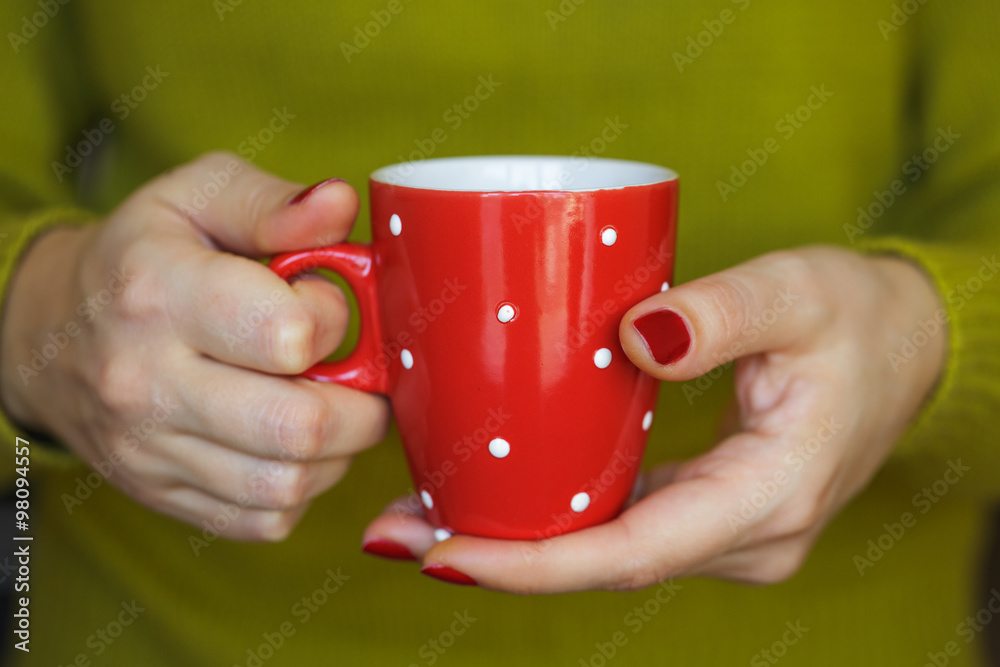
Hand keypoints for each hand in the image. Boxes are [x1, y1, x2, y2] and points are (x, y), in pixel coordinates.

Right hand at [0, 153, 388, 539]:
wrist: (54, 335)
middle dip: (362, 403)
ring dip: (339, 450)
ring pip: (289, 484)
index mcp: (158, 292)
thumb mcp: (197, 196)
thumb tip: (340, 206)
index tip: (325, 304)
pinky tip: (293, 444)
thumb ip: (274, 203)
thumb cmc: (145, 256)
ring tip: (330, 406)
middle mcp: (146, 380)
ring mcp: (149, 449)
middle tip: (360, 376)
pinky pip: (265, 519)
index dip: (336, 319)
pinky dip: (302, 488)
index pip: (290, 334)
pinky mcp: (161, 494)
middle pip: (301, 426)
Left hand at [361, 246, 945, 591]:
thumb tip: (637, 336)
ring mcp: (725, 530)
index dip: (532, 564)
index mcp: (768, 497)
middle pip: (600, 564)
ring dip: (514, 540)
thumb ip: (722, 314)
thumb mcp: (799, 293)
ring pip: (604, 553)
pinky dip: (552, 519)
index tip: (442, 552)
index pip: (630, 553)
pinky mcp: (707, 508)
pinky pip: (620, 526)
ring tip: (418, 513)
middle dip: (496, 556)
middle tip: (393, 527)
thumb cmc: (859, 317)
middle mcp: (743, 536)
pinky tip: (495, 490)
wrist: (908, 345)